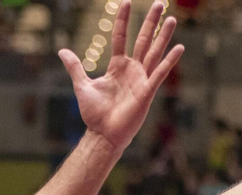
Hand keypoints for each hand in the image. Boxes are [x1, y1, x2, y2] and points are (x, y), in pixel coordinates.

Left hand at [59, 0, 182, 152]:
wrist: (102, 134)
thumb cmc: (94, 113)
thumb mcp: (82, 86)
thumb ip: (75, 67)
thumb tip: (62, 51)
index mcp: (118, 66)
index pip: (121, 37)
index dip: (122, 20)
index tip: (125, 2)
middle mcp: (132, 69)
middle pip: (143, 40)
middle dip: (150, 22)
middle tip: (158, 3)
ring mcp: (141, 79)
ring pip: (154, 52)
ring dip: (163, 36)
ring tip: (171, 19)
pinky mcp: (147, 91)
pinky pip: (159, 73)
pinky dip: (168, 61)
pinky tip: (179, 48)